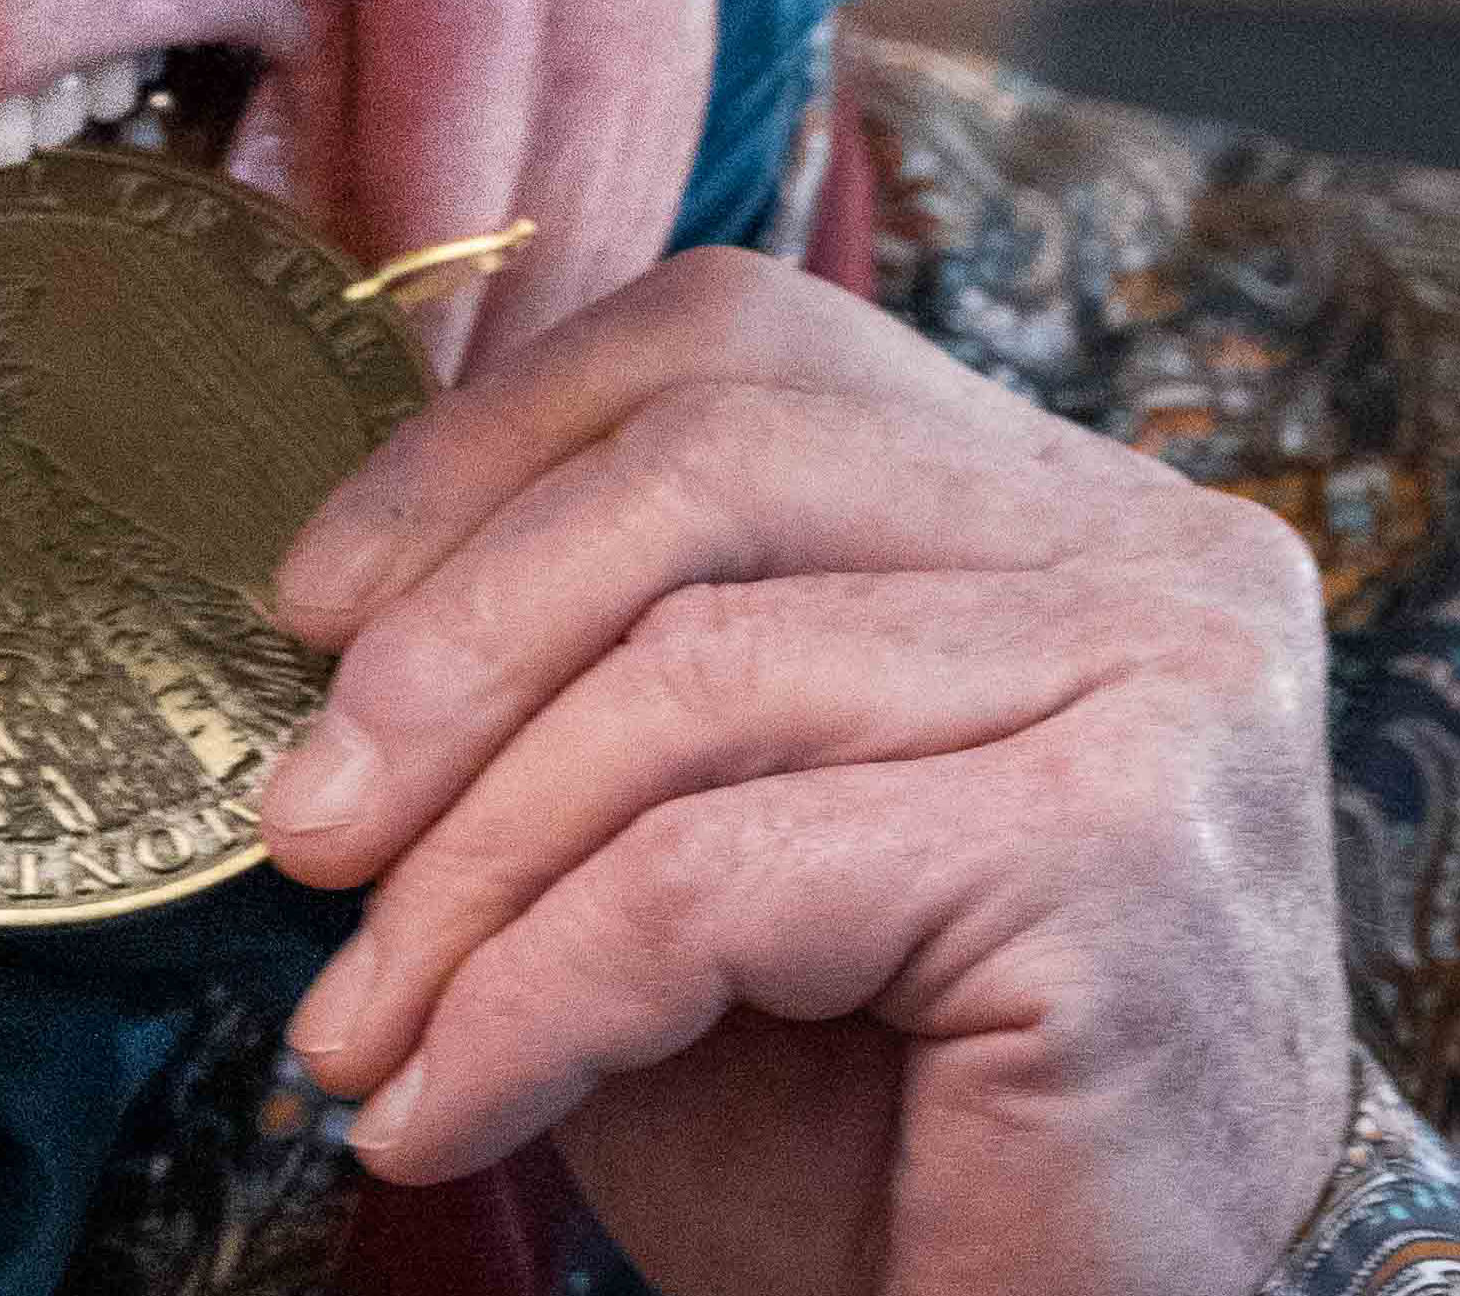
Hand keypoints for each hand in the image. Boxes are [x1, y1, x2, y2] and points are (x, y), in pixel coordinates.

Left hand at [260, 244, 1351, 1295]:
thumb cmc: (880, 1117)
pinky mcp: (1117, 854)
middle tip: (301, 832)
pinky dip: (529, 999)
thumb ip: (577, 663)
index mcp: (1046, 490)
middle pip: (703, 466)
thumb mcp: (692, 832)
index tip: (306, 605)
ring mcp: (1157, 678)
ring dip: (465, 868)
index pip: (728, 343)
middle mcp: (1143, 542)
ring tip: (354, 1028)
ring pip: (690, 673)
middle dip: (450, 647)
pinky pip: (712, 876)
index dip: (485, 450)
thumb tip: (326, 585)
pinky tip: (443, 1107)